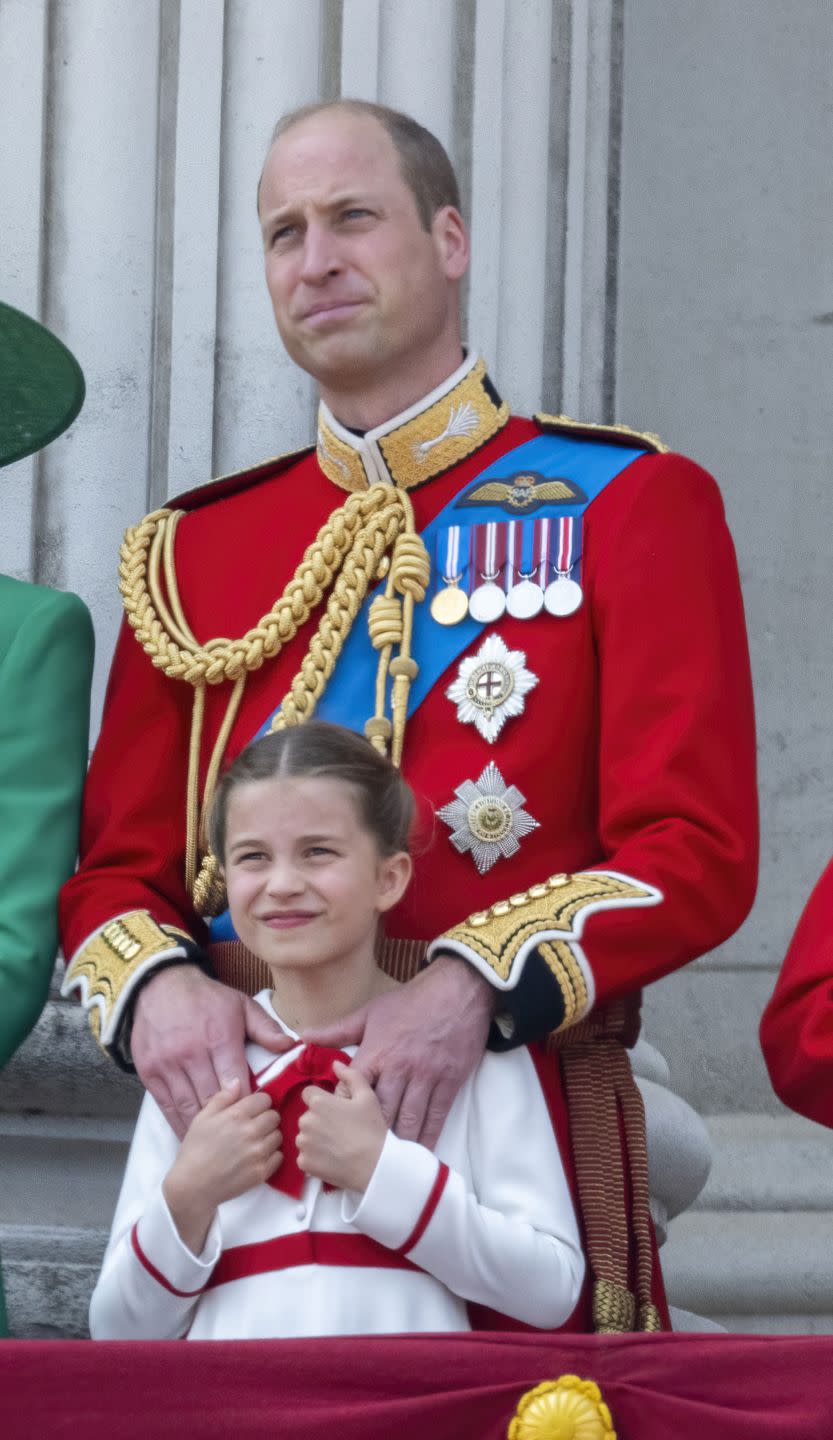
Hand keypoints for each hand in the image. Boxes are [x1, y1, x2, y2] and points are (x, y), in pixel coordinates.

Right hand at [131, 964, 294, 1137]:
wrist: (159, 985)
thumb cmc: (206, 998)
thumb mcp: (241, 1005)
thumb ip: (265, 1028)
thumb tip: (289, 1046)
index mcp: (218, 1039)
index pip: (236, 1082)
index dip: (246, 1103)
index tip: (254, 1117)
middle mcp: (191, 1054)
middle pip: (212, 1099)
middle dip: (226, 1122)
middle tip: (238, 1138)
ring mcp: (168, 1065)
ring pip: (188, 1106)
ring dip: (202, 1128)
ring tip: (216, 1146)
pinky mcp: (150, 1072)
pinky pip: (166, 1105)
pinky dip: (178, 1122)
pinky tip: (189, 1134)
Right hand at [163, 1081, 281, 1252]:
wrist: (192, 1186)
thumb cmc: (195, 1149)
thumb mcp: (202, 1118)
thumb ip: (222, 1097)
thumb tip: (238, 1082)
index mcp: (237, 1115)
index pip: (265, 1099)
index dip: (259, 1104)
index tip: (252, 1111)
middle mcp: (251, 1132)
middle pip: (275, 1116)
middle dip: (266, 1118)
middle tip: (253, 1127)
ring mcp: (258, 1153)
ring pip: (278, 1135)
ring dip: (269, 1137)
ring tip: (255, 1142)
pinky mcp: (262, 1172)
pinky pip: (279, 1156)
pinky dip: (271, 1155)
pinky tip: (257, 1157)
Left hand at [297, 1062, 386, 1191]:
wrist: (375, 1166)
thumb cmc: (372, 1129)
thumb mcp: (367, 1096)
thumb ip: (350, 1075)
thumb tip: (334, 1063)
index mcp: (318, 1102)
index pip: (308, 1094)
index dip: (322, 1100)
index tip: (335, 1111)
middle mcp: (305, 1121)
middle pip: (307, 1116)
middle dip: (319, 1120)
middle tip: (340, 1130)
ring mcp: (303, 1144)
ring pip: (305, 1137)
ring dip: (315, 1139)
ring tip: (337, 1146)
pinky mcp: (303, 1163)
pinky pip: (305, 1156)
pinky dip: (314, 1158)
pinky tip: (332, 1159)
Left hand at [302, 954, 493, 1147]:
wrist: (457, 992)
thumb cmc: (410, 1001)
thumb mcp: (370, 1012)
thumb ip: (338, 1030)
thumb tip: (304, 1038)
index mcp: (377, 1052)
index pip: (353, 1089)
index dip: (343, 1111)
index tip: (335, 1129)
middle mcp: (400, 1068)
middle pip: (380, 1111)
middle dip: (369, 1136)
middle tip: (359, 1157)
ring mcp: (426, 1077)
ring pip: (409, 1119)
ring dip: (397, 1143)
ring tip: (386, 1163)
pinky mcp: (449, 1082)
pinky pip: (436, 1116)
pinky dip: (428, 1137)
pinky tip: (419, 1152)